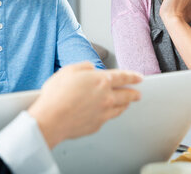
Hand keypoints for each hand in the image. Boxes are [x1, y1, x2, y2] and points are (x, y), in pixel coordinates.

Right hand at [27, 62, 141, 148]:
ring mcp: (104, 113)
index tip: (139, 77)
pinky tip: (109, 113)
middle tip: (138, 93)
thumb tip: (91, 68)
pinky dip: (112, 114)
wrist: (52, 119)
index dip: (133, 76)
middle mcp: (107, 97)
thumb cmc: (57, 94)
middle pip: (127, 95)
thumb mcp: (69, 70)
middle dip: (134, 93)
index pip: (123, 77)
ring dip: (126, 104)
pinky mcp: (97, 125)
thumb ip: (84, 66)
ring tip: (127, 103)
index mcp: (101, 80)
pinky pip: (109, 118)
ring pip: (121, 108)